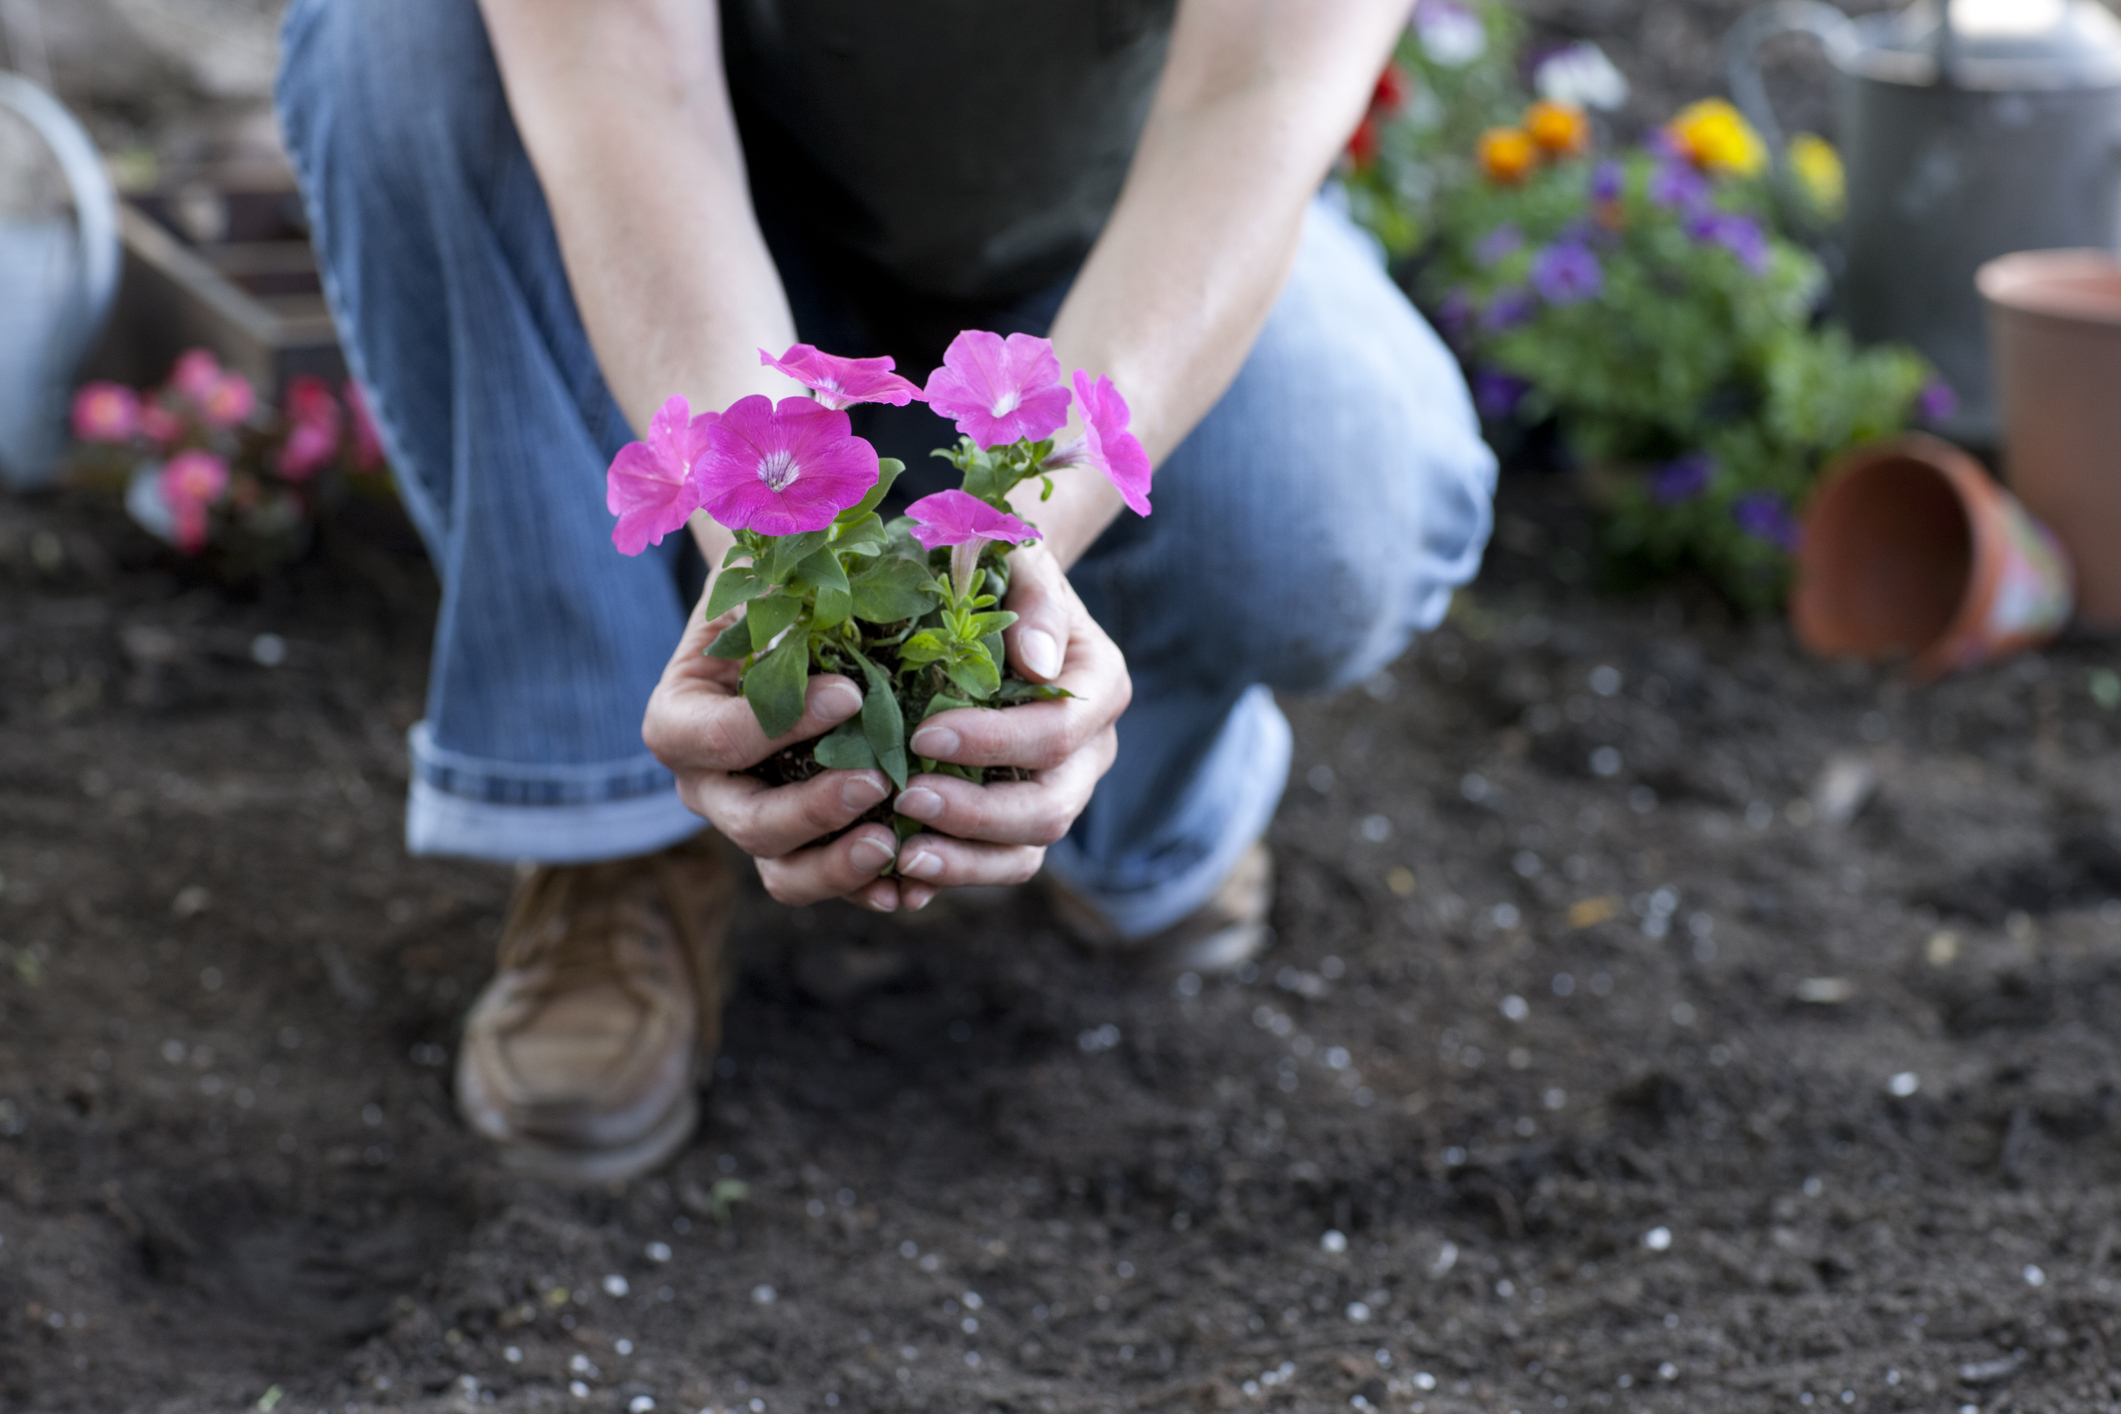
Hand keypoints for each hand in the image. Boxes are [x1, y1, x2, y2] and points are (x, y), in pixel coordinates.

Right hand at [644, 596, 905, 910]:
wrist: (791, 632)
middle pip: (748, 822)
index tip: (848, 692)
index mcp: (680, 720)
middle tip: (876, 781)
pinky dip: (870, 889)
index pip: (714, 739)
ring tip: (894, 846)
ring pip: (783, 872)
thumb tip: (813, 594)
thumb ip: (777, 592)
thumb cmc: (774, 598)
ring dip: (838, 867)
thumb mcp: (763, 582)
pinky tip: (914, 886)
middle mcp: (708, 785)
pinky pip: (829, 883)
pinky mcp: (802, 846)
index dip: (776, 725)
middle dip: (812, 810)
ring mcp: (754, 822)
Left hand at [888, 542, 1130, 910]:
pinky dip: (955, 873)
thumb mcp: (1020, 559)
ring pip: (1028, 851)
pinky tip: (902, 874)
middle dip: (977, 813)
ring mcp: (1060, 789)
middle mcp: (1091, 750)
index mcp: (1099, 687)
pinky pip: (999, 863)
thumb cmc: (1002, 568)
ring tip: (904, 854)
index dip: (994, 742)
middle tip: (905, 798)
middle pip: (1050, 808)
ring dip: (966, 861)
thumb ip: (1036, 601)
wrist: (991, 597)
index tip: (923, 733)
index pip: (1056, 733)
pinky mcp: (1020, 818)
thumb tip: (1037, 664)